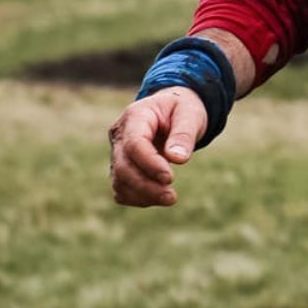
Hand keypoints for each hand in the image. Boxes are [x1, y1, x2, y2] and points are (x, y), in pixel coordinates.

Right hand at [107, 86, 207, 207]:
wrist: (173, 110)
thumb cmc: (182, 109)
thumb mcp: (190, 114)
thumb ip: (184, 134)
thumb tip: (177, 159)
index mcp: (135, 116)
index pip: (134, 144)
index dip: (150, 164)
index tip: (170, 178)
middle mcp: (120, 135)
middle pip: (123, 167)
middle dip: (146, 186)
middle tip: (172, 197)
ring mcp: (118, 153)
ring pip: (120, 181)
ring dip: (143, 195)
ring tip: (170, 197)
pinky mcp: (121, 168)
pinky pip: (122, 189)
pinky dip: (138, 198)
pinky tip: (158, 197)